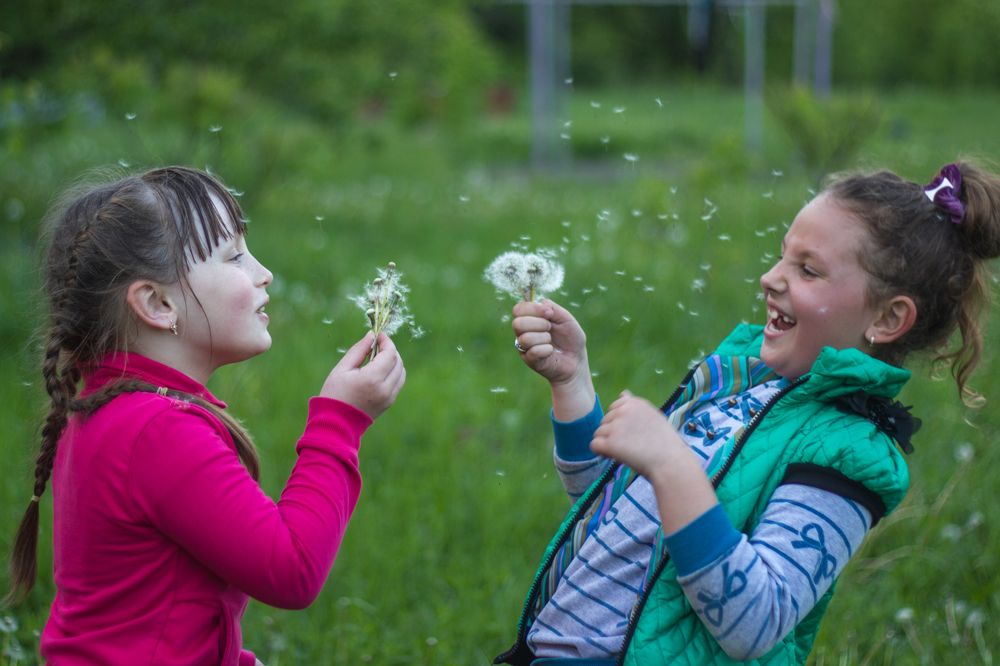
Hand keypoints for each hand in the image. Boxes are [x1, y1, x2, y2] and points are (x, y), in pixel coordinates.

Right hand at [320, 332, 405, 419]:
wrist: (336, 423)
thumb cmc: (334, 394)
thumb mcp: (342, 369)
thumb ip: (359, 350)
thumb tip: (371, 335)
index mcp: (372, 379)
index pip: (390, 353)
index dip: (386, 341)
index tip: (378, 334)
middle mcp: (385, 388)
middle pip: (398, 361)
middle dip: (390, 350)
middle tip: (377, 344)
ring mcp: (389, 397)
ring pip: (401, 372)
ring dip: (394, 361)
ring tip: (378, 357)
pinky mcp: (389, 402)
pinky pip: (398, 382)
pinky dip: (393, 372)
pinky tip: (379, 370)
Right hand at [512, 299, 589, 386]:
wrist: (577, 361)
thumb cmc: (571, 340)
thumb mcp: (567, 319)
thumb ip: (554, 308)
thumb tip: (541, 303)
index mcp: (530, 319)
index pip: (518, 310)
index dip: (533, 309)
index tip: (549, 313)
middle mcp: (524, 332)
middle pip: (517, 323)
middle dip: (538, 324)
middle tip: (550, 329)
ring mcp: (525, 347)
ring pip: (525, 338)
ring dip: (544, 338)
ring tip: (551, 341)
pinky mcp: (530, 360)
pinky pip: (533, 351)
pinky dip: (546, 350)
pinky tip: (551, 352)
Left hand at [592, 391, 717, 534]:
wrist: (671, 462)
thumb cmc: (666, 444)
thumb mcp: (653, 416)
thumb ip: (635, 407)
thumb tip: (623, 393)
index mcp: (635, 403)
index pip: (614, 407)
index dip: (620, 422)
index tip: (632, 433)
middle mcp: (623, 411)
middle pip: (605, 421)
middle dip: (613, 432)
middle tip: (632, 445)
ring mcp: (615, 426)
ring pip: (598, 433)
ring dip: (607, 443)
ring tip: (627, 451)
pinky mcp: (609, 442)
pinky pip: (594, 445)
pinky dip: (601, 452)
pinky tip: (615, 456)